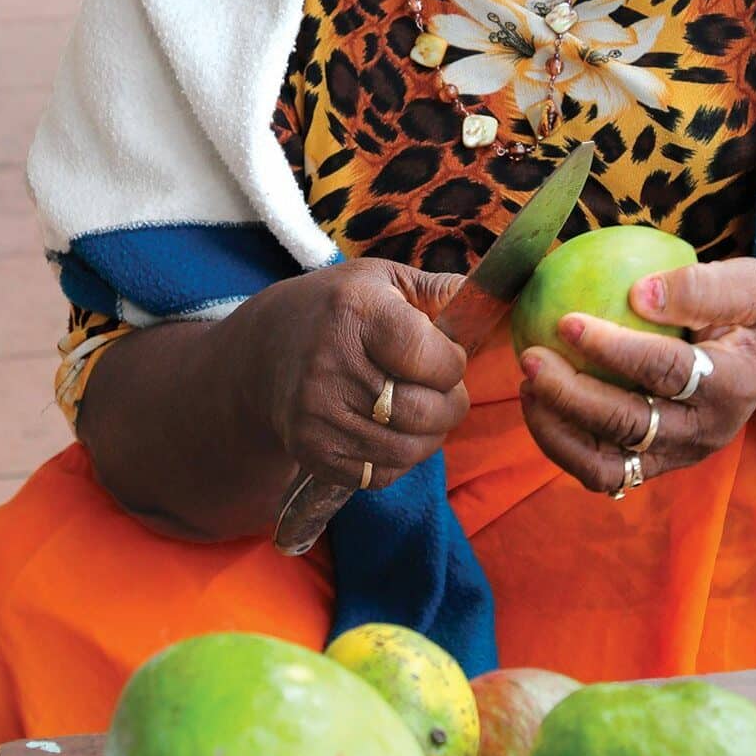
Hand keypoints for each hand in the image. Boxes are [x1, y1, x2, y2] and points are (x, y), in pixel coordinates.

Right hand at [240, 258, 470, 491]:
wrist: (264, 353)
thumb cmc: (339, 310)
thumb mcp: (383, 280)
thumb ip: (439, 290)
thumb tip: (490, 297)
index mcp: (354, 312)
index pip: (429, 356)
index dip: (452, 362)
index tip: (447, 357)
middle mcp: (329, 365)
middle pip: (423, 410)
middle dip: (451, 404)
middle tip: (445, 391)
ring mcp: (317, 414)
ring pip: (408, 449)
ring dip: (431, 435)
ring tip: (424, 411)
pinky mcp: (312, 451)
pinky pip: (381, 474)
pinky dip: (401, 459)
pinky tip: (393, 431)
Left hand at [517, 257, 755, 492]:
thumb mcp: (748, 283)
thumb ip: (699, 287)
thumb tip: (638, 292)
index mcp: (732, 385)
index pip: (666, 372)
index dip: (612, 349)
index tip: (566, 321)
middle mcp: (707, 431)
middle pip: (630, 427)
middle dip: (571, 396)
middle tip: (531, 358)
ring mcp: (682, 454)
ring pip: (609, 467)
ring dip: (560, 433)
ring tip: (528, 388)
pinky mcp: (660, 461)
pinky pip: (605, 469)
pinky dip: (566, 445)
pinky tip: (540, 404)